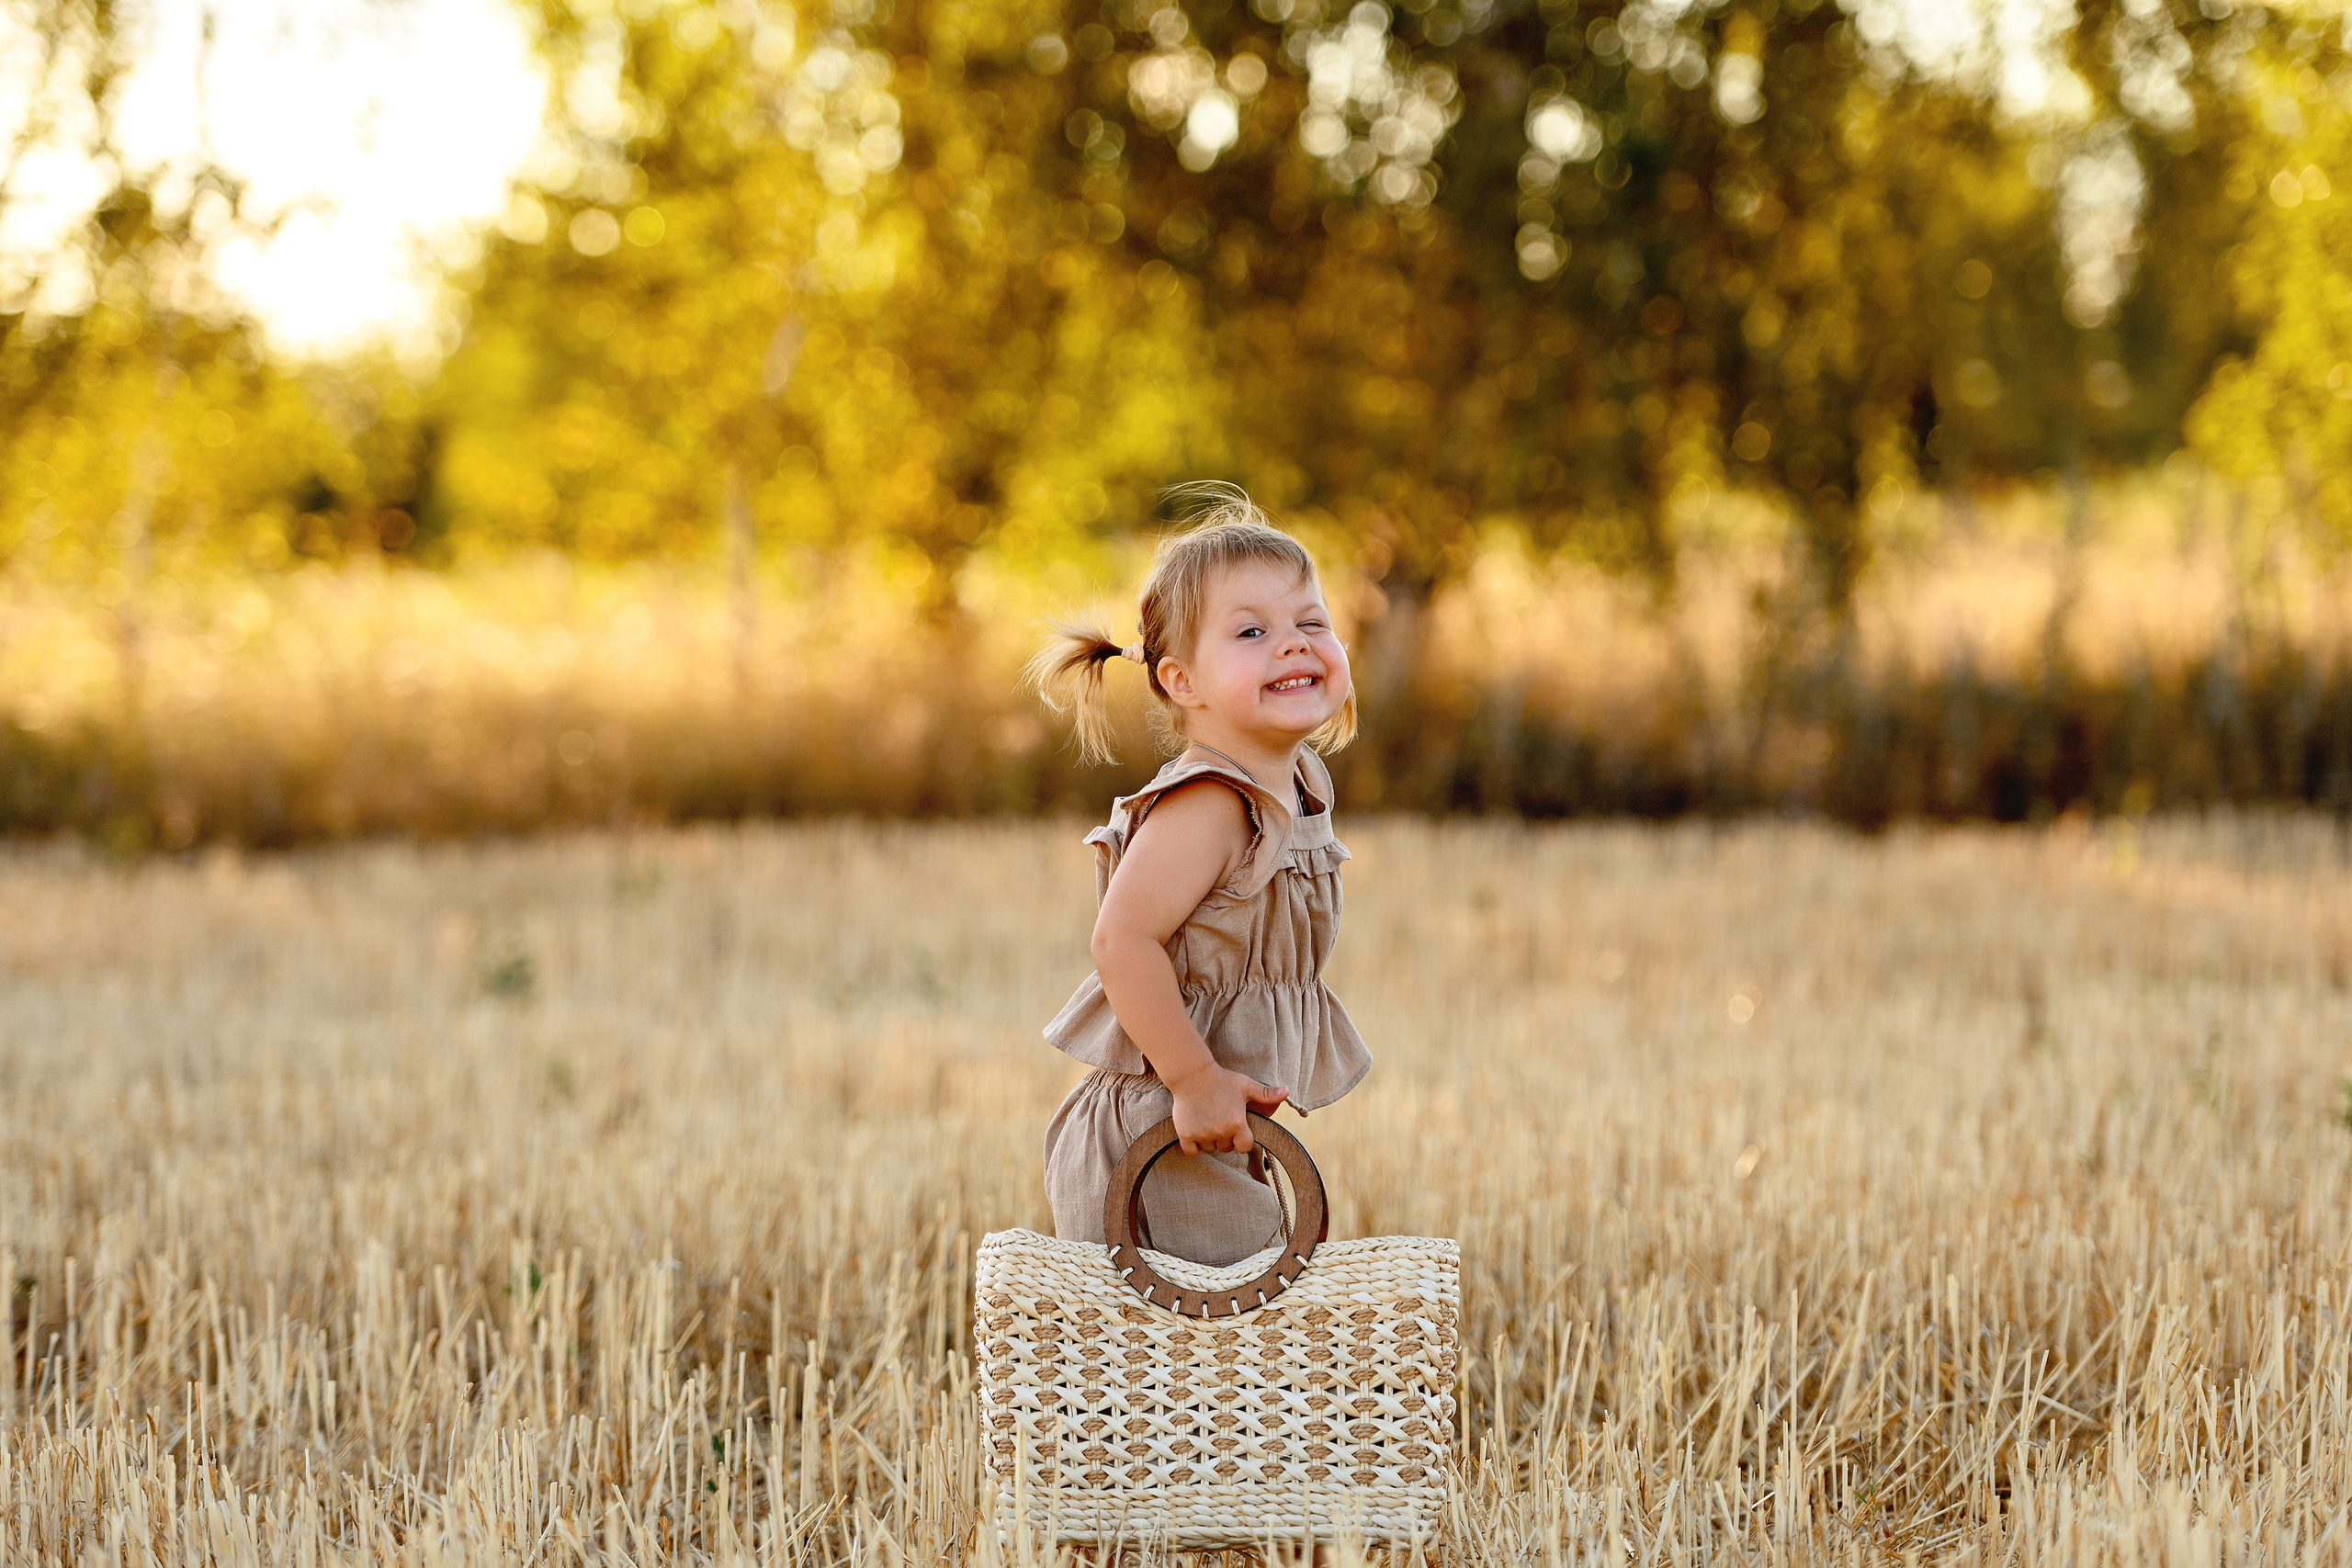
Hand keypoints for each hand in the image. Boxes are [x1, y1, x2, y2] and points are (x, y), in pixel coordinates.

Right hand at [1163, 1062, 1288, 1154]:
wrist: (1191, 1074)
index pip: (1245, 1147)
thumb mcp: (1245, 1085)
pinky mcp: (1186, 1134)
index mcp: (1237, 1123)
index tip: (1238, 1131)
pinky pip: (1192, 1151)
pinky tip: (1195, 1132)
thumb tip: (1286, 1092)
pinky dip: (1193, 1146)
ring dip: (1210, 1141)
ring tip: (1208, 1122)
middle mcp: (1220, 1132)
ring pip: (1210, 1149)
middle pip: (1227, 1148)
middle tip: (1221, 1121)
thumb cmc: (1221, 1079)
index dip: (1243, 1140)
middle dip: (1226, 1138)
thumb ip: (1266, 1094)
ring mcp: (1202, 1134)